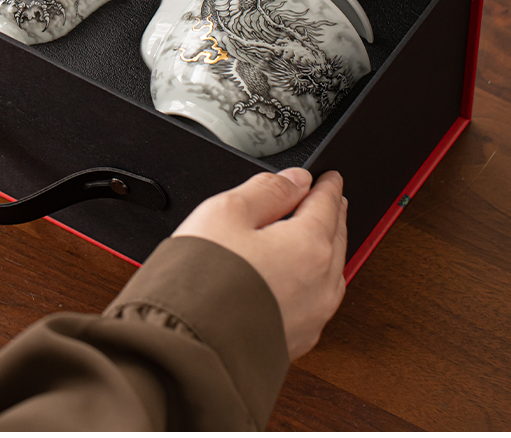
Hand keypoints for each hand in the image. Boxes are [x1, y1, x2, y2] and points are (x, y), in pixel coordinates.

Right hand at [173, 168, 346, 360]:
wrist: (189, 347)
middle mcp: (321, 284)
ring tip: (318, 234)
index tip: (330, 177)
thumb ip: (267, 190)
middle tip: (330, 200)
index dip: (327, 185)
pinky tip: (300, 278)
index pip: (327, 204)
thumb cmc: (204, 281)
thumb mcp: (228, 210)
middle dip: (333, 214)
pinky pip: (319, 301)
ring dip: (328, 247)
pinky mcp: (297, 341)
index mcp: (310, 245)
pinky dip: (316, 280)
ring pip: (332, 271)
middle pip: (335, 236)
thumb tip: (294, 180)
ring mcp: (312, 317)